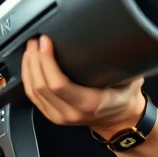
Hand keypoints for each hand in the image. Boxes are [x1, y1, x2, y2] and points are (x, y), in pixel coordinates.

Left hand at [22, 35, 144, 136]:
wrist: (120, 120)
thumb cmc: (124, 97)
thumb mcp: (129, 78)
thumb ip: (121, 61)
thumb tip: (114, 36)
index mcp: (89, 103)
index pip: (58, 84)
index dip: (47, 61)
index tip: (46, 42)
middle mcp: (70, 112)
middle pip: (41, 86)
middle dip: (35, 59)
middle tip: (36, 40)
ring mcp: (58, 116)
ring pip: (32, 91)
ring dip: (28, 67)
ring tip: (31, 48)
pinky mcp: (50, 114)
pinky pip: (32, 96)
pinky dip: (27, 78)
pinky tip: (28, 63)